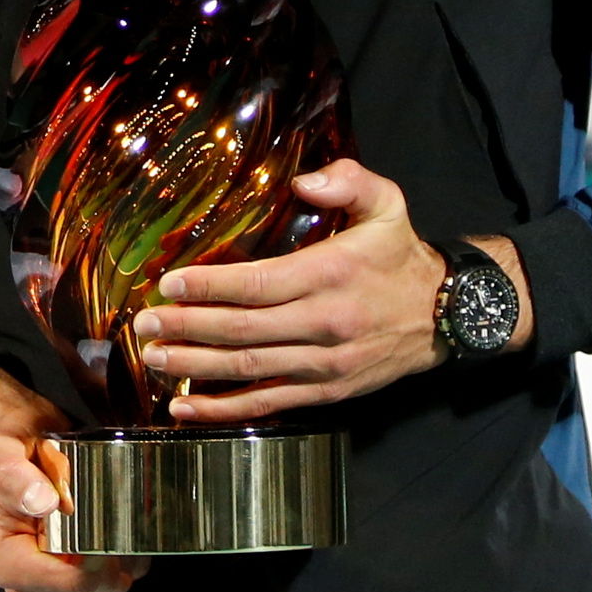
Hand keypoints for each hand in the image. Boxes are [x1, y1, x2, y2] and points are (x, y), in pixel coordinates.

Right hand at [0, 364, 138, 591]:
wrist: (23, 446)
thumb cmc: (12, 448)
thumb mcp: (2, 450)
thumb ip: (12, 473)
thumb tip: (42, 503)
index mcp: (6, 565)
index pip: (70, 582)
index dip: (100, 560)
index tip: (110, 517)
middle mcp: (28, 585)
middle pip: (94, 587)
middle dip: (113, 550)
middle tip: (111, 502)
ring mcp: (54, 585)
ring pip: (112, 581)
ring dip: (123, 548)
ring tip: (114, 507)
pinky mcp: (76, 578)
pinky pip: (121, 574)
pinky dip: (128, 550)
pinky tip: (119, 519)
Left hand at [135, 160, 499, 423]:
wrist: (449, 315)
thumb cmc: (402, 255)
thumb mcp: (387, 203)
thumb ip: (347, 181)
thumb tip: (303, 182)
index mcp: (330, 274)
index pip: (257, 285)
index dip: (209, 287)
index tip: (169, 284)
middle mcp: (324, 323)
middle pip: (242, 331)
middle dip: (187, 329)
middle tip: (143, 325)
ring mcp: (324, 364)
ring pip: (248, 370)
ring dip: (195, 369)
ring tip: (153, 359)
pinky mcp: (326, 391)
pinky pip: (268, 403)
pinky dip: (224, 410)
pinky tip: (186, 409)